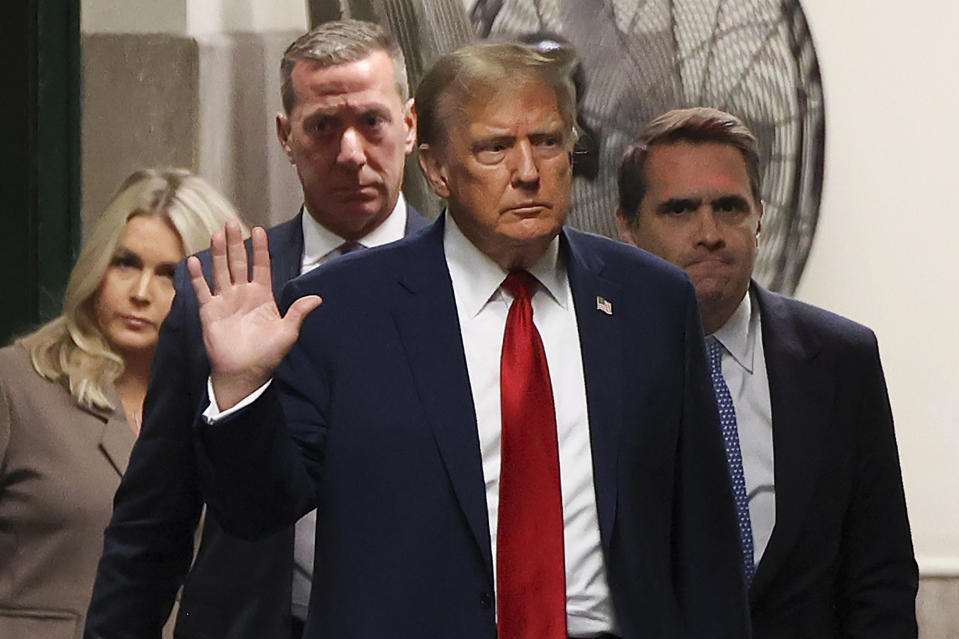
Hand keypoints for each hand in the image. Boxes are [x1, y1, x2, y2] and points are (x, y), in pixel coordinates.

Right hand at [188, 222, 321, 409]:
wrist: (244, 373)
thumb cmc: (267, 354)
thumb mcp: (287, 332)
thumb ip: (298, 312)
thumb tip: (318, 298)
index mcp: (262, 296)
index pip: (261, 266)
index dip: (260, 249)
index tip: (259, 230)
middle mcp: (242, 294)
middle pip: (238, 262)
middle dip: (236, 243)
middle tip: (232, 223)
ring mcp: (225, 301)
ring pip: (221, 271)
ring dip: (219, 253)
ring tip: (217, 234)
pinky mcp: (210, 311)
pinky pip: (203, 290)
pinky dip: (198, 276)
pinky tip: (194, 260)